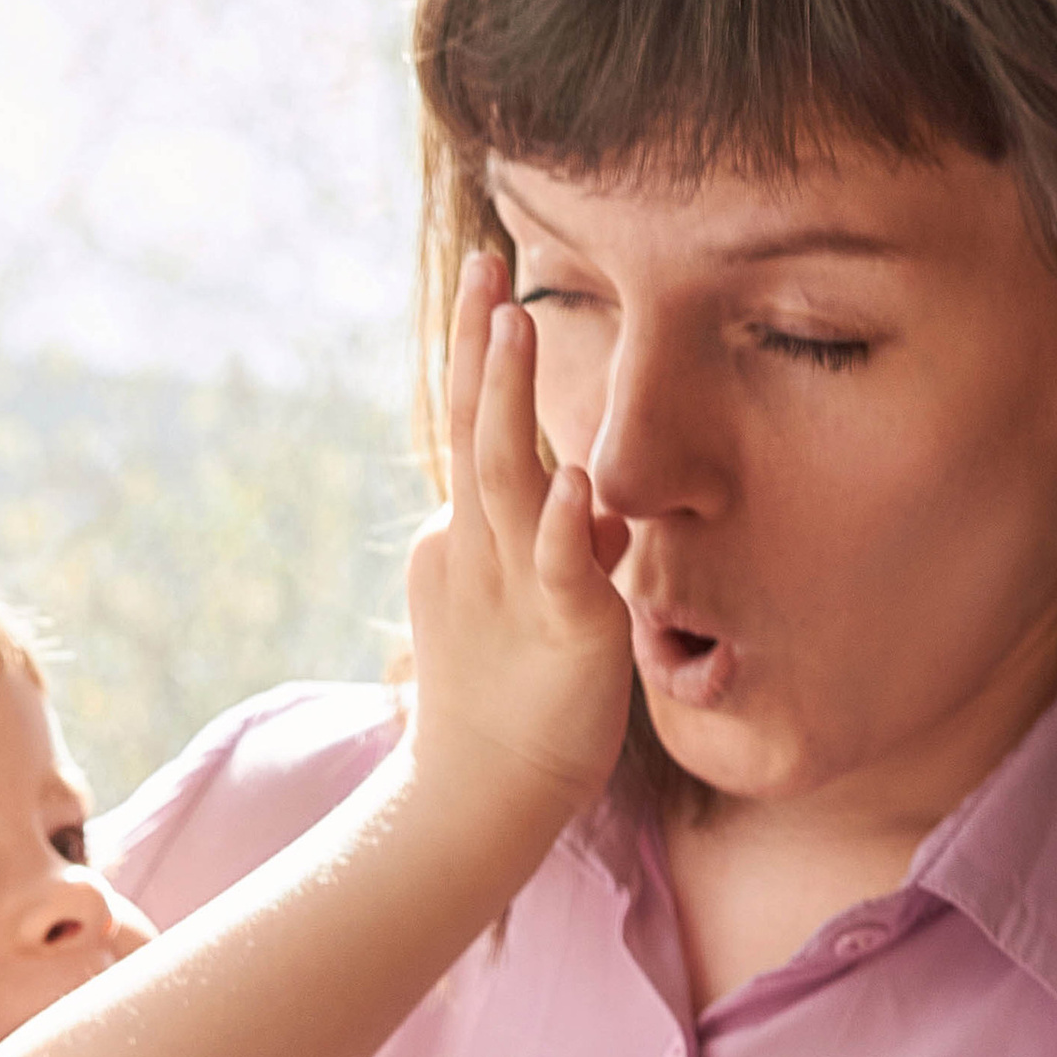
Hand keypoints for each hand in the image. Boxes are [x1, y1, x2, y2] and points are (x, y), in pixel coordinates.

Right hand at [405, 248, 631, 831]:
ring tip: (512, 326)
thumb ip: (552, 538)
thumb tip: (584, 489)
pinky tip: (571, 481)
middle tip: (486, 265)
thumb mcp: (529, 594)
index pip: (476, 429)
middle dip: (480, 346)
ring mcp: (513, 584)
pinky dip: (561, 524)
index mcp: (472, 533)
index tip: (492, 284)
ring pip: (506, 477)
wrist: (484, 791)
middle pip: (476, 429)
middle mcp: (483, 546)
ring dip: (510, 400)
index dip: (480, 357)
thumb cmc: (511, 697)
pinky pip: (556, 568)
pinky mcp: (560, 631)